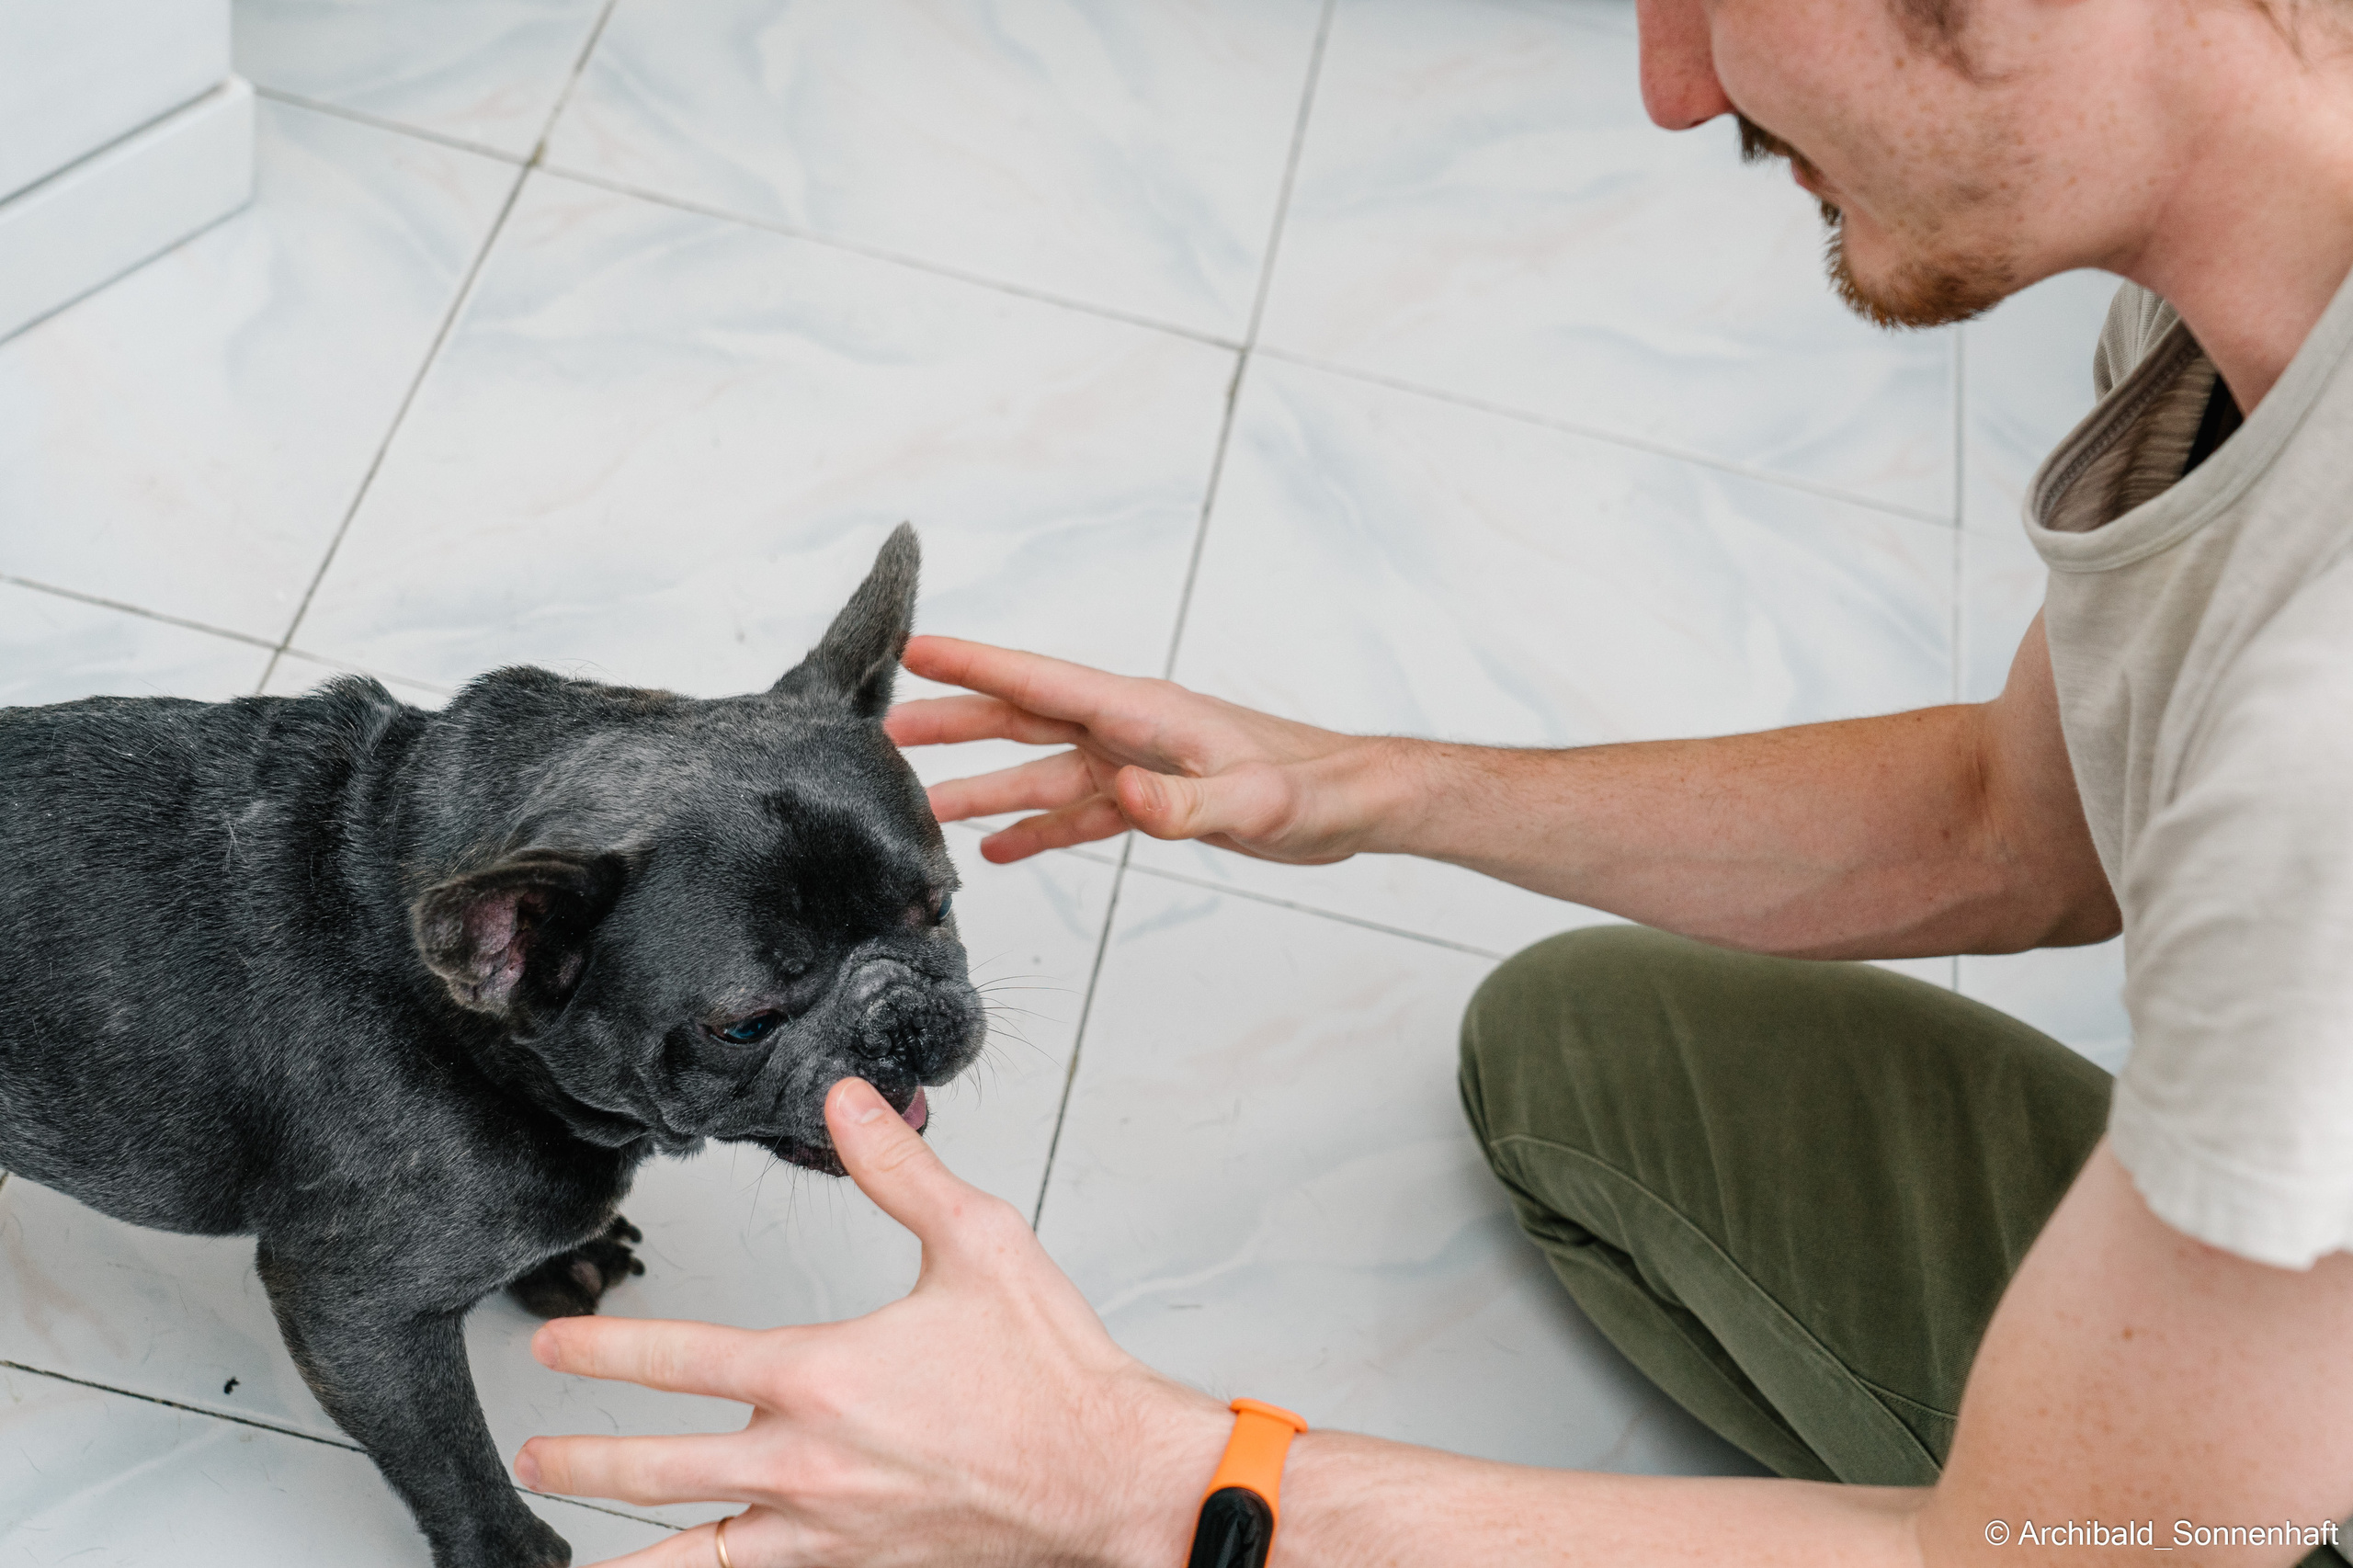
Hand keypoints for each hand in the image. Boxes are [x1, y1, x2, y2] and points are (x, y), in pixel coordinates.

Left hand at [512, 1077, 1227, 1567]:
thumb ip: (898, 1171)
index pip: (681, 1358)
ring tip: (568, 1551)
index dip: (604, 1351)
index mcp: (822, 1377)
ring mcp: (827, 1532)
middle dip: (582, 1459)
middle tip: (534, 1454)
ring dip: (623, 1550)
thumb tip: (844, 1103)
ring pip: (694, 1555)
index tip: (553, 1347)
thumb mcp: (979, 1242)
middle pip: (659, 1468)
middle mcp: (807, 1463)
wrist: (1108, 1478)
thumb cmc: (1051, 1373)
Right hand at [884, 636, 1406, 865]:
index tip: (913, 648)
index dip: (974, 666)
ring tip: (921, 804)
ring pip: (1040, 770)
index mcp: (1143, 712)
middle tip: (885, 730)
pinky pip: (1077, 813)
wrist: (1356, 803)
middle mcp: (1128, 730)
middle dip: (954, 721)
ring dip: (983, 785)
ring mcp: (1135, 764)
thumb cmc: (1315, 790)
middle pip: (1023, 719)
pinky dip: (1036, 830)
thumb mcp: (1255, 803)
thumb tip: (1121, 796)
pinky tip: (997, 852)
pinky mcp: (1151, 801)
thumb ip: (1186, 805)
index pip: (1041, 682)